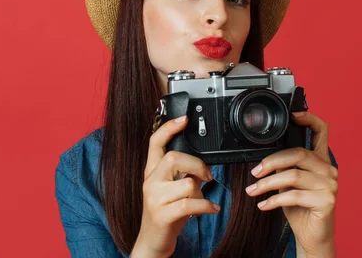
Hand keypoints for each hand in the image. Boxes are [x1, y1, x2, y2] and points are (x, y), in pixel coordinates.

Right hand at [132, 116, 219, 257]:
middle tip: (207, 176)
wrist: (152, 241)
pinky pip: (191, 204)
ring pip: (187, 184)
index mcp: (151, 171)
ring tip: (201, 202)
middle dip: (196, 165)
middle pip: (174, 158)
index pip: (155, 142)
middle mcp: (150, 181)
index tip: (184, 118)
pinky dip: (207, 207)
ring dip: (201, 193)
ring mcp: (154, 198)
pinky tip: (211, 209)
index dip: (169, 128)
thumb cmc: (166, 213)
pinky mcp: (162, 214)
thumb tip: (203, 164)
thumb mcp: (172, 190)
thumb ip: (183, 174)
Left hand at [245, 111, 337, 256]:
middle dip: (271, 162)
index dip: (309, 118)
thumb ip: (285, 167)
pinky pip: (294, 195)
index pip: (321, 131)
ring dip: (266, 185)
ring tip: (253, 191)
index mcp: (321, 160)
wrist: (312, 236)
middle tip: (255, 172)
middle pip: (298, 153)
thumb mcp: (289, 183)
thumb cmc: (300, 208)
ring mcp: (330, 184)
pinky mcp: (327, 200)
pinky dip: (273, 200)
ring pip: (292, 175)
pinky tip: (263, 205)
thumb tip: (264, 160)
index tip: (294, 113)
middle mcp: (329, 169)